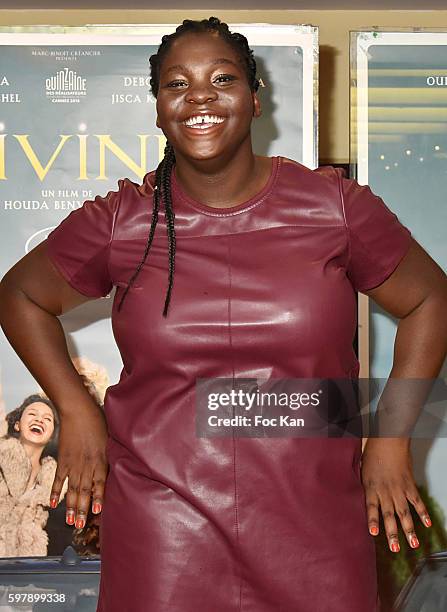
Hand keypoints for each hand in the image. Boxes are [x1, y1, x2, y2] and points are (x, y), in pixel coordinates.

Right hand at [49, 404, 108, 529]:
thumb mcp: (111, 438)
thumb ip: (114, 454)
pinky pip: (58, 480)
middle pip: (84, 491)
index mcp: (101, 460)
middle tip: (80, 526)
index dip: (98, 497)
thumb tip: (125, 463)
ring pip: (71, 489)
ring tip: (70, 522)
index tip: (97, 511)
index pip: (100, 483)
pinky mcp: (63, 460)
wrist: (79, 411)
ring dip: (71, 507)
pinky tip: (54, 504)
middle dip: (83, 509)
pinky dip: (55, 492)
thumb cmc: (99, 422)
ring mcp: (73, 464)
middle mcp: (87, 464)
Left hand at [360, 437, 431, 552]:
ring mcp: (399, 489)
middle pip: (389, 515)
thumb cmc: (371, 452)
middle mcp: (385, 490)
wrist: (388, 440)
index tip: (373, 533)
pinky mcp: (409, 484)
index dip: (372, 520)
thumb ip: (360, 483)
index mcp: (370, 486)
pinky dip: (423, 513)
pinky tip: (427, 524)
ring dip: (409, 529)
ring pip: (404, 512)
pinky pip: (417, 501)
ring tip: (413, 544)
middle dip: (392, 533)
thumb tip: (351, 492)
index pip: (371, 507)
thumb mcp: (360, 468)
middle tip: (395, 549)